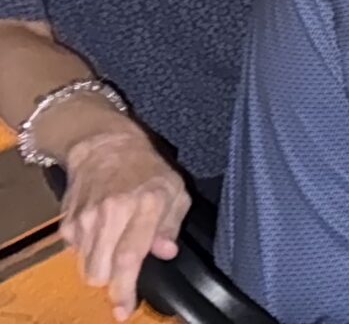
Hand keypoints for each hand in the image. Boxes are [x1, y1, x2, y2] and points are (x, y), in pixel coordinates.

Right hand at [58, 125, 185, 319]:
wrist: (106, 146)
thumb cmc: (147, 169)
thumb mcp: (175, 190)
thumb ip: (172, 224)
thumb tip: (165, 253)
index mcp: (144, 205)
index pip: (129, 257)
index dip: (125, 289)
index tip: (123, 310)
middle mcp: (111, 214)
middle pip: (100, 273)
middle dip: (112, 281)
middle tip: (124, 271)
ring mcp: (85, 219)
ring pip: (85, 269)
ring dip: (100, 267)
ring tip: (115, 245)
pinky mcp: (67, 223)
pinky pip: (75, 255)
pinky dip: (88, 252)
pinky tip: (102, 232)